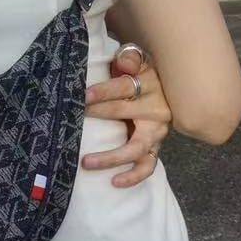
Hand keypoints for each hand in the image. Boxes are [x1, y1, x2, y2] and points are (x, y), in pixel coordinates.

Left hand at [82, 45, 171, 187]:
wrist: (166, 88)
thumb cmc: (141, 74)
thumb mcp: (138, 60)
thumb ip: (130, 58)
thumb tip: (125, 63)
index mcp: (150, 84)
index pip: (124, 87)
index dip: (103, 91)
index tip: (83, 96)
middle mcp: (156, 109)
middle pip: (123, 113)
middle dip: (97, 115)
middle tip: (73, 119)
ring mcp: (157, 132)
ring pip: (136, 148)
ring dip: (111, 156)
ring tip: (87, 161)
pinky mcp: (155, 148)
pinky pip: (148, 166)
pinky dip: (133, 176)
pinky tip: (115, 182)